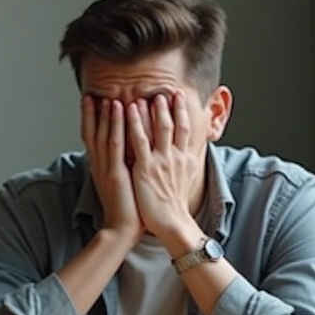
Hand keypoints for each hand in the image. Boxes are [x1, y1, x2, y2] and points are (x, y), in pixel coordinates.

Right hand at [82, 95, 143, 240]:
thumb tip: (125, 156)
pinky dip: (117, 124)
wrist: (122, 230)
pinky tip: (120, 110)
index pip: (92, 139)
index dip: (89, 120)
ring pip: (104, 135)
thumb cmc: (126, 211)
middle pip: (93, 133)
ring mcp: (106, 168)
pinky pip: (116, 143)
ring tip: (107, 97)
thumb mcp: (120, 185)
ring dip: (105, 114)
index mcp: (100, 168)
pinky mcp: (116, 172)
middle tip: (92, 95)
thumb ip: (119, 168)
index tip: (90, 104)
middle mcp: (99, 165)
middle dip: (92, 113)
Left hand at [125, 92, 201, 242]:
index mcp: (184, 159)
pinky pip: (138, 140)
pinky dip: (134, 122)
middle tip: (164, 90)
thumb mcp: (183, 180)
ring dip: (151, 109)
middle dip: (169, 106)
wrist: (172, 224)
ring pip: (157, 128)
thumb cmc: (172, 206)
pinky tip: (129, 110)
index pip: (185, 129)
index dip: (183, 112)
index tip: (179, 97)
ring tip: (146, 94)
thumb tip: (182, 153)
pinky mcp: (145, 168)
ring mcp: (160, 161)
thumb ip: (181, 164)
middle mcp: (175, 157)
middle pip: (173, 124)